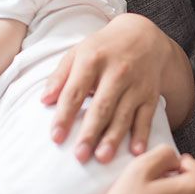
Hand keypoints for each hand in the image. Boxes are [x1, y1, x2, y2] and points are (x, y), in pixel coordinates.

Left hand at [41, 13, 166, 163]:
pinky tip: (136, 152)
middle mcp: (116, 71)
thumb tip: (43, 101)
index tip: (56, 137)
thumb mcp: (77, 53)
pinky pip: (146, 116)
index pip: (75, 92)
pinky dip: (142, 134)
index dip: (64, 115)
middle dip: (91, 132)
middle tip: (80, 156)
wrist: (142, 35)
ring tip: (102, 158)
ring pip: (124, 114)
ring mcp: (136, 84)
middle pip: (101, 106)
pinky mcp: (151, 93)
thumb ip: (59, 77)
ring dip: (113, 137)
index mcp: (92, 60)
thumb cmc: (102, 48)